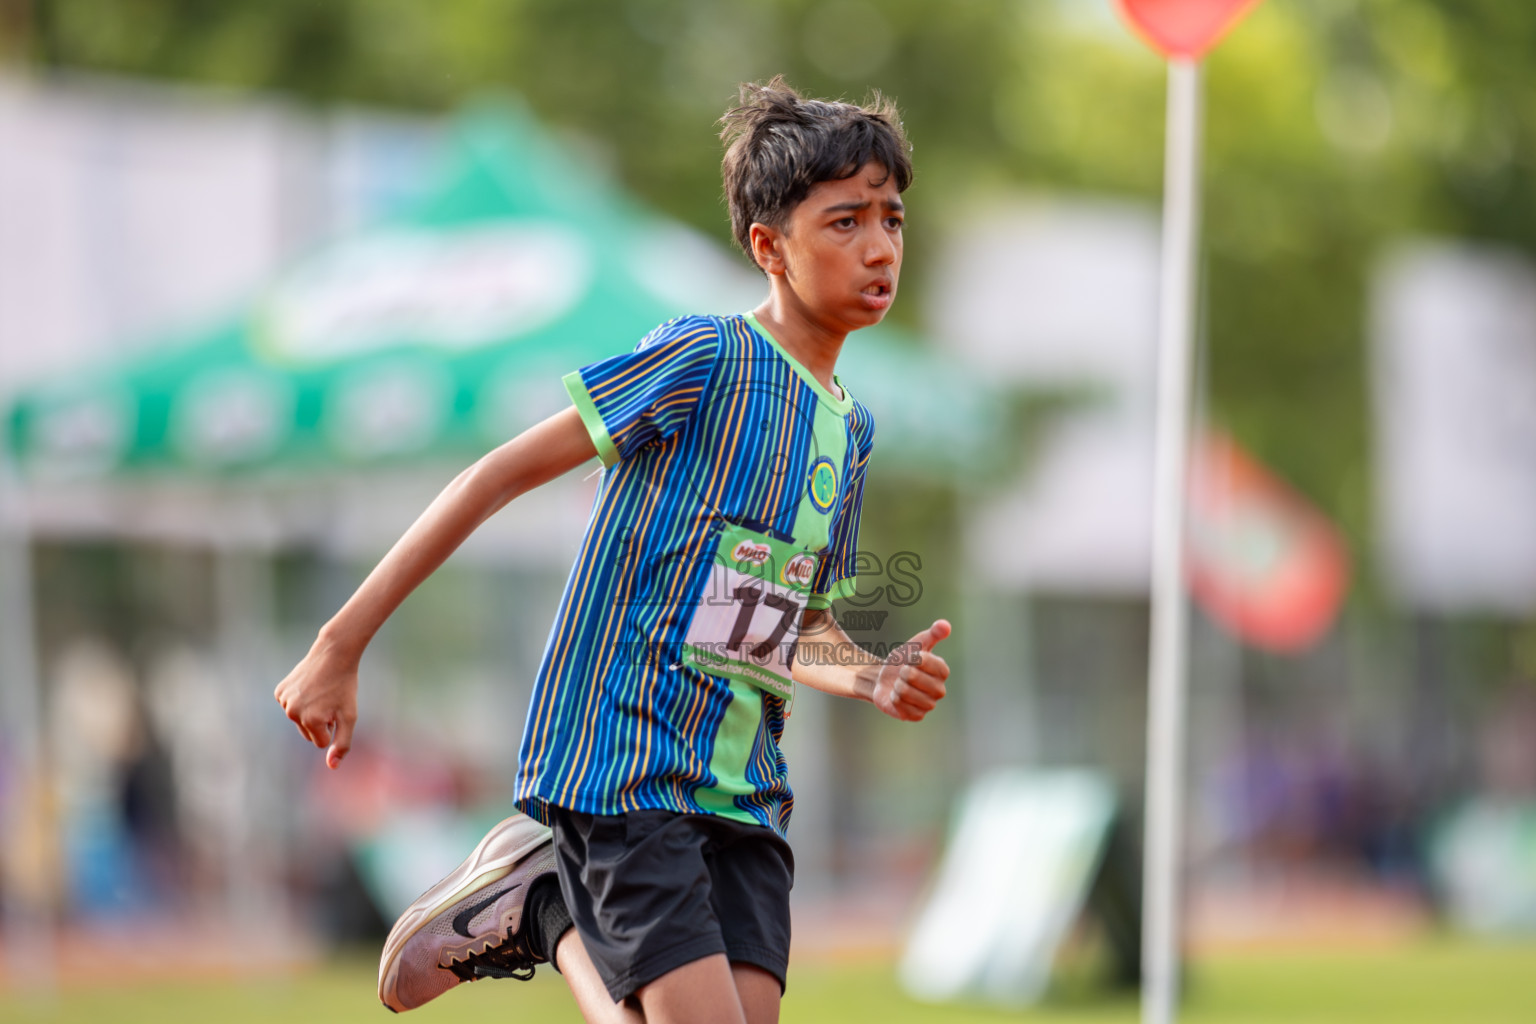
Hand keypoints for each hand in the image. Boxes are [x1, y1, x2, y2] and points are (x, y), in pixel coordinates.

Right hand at [274, 638, 359, 769]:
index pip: (321, 742)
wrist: (333, 654)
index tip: (336, 709)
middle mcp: (293, 713)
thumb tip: (332, 767)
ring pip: (298, 720)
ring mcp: (284, 701)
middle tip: (329, 701)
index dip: (332, 727)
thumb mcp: (349, 717)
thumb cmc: (344, 687)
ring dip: (309, 711)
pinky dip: (299, 699)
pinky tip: (308, 686)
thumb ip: (342, 744)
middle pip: (308, 733)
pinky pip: (290, 706)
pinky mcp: (279, 692)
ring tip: (320, 692)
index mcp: (311, 721)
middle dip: (319, 722)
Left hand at [872, 619, 950, 721]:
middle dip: (901, 672)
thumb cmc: (902, 661)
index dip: (912, 658)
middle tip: (903, 673)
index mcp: (942, 671)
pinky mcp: (917, 716)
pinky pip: (901, 706)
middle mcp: (940, 690)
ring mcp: (929, 705)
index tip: (910, 658)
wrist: (885, 679)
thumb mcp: (915, 644)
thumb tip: (945, 625)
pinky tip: (897, 697)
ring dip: (896, 686)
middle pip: (912, 676)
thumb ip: (932, 634)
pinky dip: (894, 699)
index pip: (925, 661)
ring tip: (899, 685)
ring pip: (905, 692)